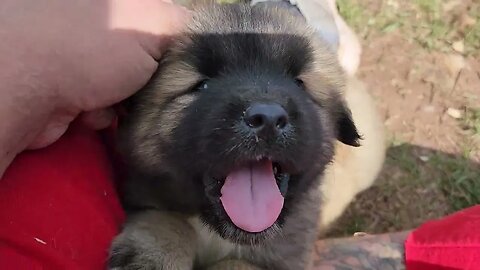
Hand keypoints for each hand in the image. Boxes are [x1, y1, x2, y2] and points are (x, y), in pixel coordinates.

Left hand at [0, 0, 187, 176]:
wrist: (28, 87)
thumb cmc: (95, 46)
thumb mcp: (156, 21)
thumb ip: (188, 27)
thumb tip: (204, 42)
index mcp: (121, 4)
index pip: (166, 24)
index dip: (177, 44)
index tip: (183, 65)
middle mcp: (100, 26)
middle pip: (147, 58)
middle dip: (152, 78)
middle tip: (152, 86)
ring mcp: (82, 59)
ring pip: (128, 87)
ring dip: (128, 101)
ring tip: (116, 100)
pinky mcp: (70, 90)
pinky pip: (105, 107)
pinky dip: (103, 114)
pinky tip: (91, 110)